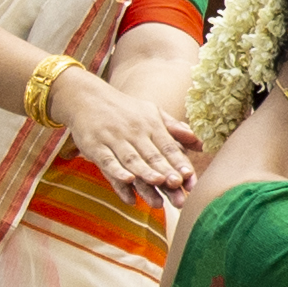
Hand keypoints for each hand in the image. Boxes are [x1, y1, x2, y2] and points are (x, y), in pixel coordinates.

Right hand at [48, 66, 199, 195]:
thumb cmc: (124, 109)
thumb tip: (200, 143)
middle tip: (179, 188)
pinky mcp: (95, 146)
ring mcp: (114, 139)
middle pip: (152, 156)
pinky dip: (117, 172)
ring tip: (158, 188)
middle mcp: (134, 132)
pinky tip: (127, 182)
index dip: (178, 162)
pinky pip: (107, 161)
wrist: (87, 98)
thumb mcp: (151, 113)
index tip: (190, 177)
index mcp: (151, 125)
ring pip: (132, 160)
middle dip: (166, 173)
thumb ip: (174, 129)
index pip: (168, 146)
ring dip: (145, 174)